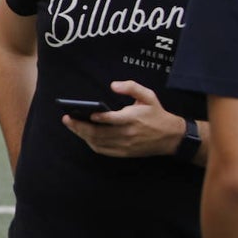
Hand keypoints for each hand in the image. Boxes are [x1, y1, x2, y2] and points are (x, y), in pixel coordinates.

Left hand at [61, 80, 183, 157]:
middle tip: (67, 119)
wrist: (171, 137)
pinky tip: (83, 135)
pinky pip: (103, 150)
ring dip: (82, 135)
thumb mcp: (148, 96)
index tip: (87, 113)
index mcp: (133, 119)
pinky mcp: (123, 153)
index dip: (99, 117)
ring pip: (98, 142)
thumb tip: (113, 85)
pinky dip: (91, 143)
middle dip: (80, 126)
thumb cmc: (156, 114)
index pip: (112, 119)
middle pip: (99, 132)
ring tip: (71, 125)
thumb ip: (131, 87)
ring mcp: (125, 145)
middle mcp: (127, 134)